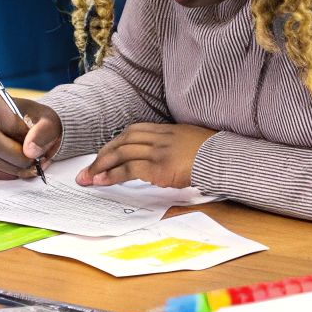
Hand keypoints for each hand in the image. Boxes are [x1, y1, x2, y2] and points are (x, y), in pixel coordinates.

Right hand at [0, 93, 61, 180]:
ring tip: (29, 161)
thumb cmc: (36, 122)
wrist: (29, 132)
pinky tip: (17, 166)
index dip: (29, 137)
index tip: (37, 138)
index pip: (11, 125)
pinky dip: (10, 175)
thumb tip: (30, 151)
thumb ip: (44, 131)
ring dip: (19, 168)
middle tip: (36, 159)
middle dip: (21, 157)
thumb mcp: (49, 120)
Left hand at [77, 122, 218, 188]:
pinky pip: (129, 169)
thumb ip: (172, 146)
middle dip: (102, 155)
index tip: (103, 154)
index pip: (132, 132)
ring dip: (101, 166)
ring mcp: (158, 151)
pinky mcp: (160, 167)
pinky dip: (113, 175)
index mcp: (166, 130)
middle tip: (87, 169)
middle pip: (122, 141)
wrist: (225, 159)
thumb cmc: (212, 154)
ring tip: (88, 178)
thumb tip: (161, 159)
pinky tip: (102, 182)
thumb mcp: (190, 141)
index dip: (114, 143)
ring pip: (121, 154)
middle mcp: (159, 137)